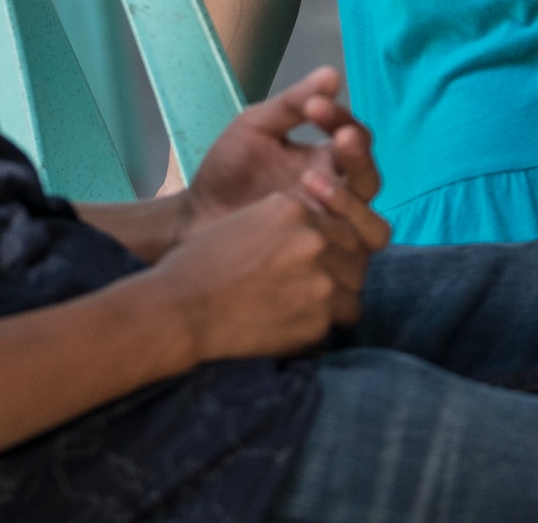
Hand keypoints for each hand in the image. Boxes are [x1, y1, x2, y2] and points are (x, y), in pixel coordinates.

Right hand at [154, 193, 368, 362]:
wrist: (182, 307)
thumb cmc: (205, 261)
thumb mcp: (252, 218)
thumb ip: (293, 220)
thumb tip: (326, 230)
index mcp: (296, 209)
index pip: (342, 222)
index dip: (335, 241)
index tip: (322, 256)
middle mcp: (315, 239)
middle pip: (355, 254)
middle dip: (342, 269)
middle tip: (318, 284)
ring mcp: (321, 281)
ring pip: (353, 291)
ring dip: (338, 299)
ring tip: (309, 307)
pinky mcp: (318, 321)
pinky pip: (337, 323)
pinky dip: (322, 327)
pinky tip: (296, 325)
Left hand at [185, 68, 387, 254]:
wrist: (194, 218)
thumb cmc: (227, 170)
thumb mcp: (255, 127)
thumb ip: (291, 104)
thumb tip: (333, 74)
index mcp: (325, 160)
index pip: (355, 137)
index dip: (341, 119)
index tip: (315, 106)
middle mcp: (335, 196)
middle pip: (370, 180)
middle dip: (359, 158)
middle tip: (340, 139)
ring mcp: (326, 232)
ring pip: (371, 225)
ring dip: (350, 200)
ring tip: (312, 181)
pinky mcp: (315, 262)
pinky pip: (344, 257)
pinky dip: (333, 236)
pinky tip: (300, 218)